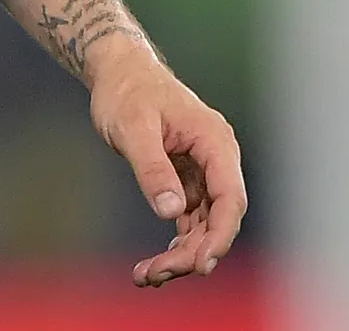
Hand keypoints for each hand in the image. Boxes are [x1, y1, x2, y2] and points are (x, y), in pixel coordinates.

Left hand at [92, 52, 246, 286]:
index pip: (230, 197)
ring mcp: (203, 172)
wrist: (118, 72)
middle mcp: (216, 159)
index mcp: (214, 141)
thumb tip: (171, 211)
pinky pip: (189, 221)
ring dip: (181, 255)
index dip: (220, 235)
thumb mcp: (133, 127)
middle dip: (192, 253)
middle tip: (154, 274)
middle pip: (218, 219)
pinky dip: (174, 244)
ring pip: (204, 226)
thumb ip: (152, 167)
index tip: (200, 266)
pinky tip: (152, 265)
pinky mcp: (187, 181)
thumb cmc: (126, 92)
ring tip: (145, 276)